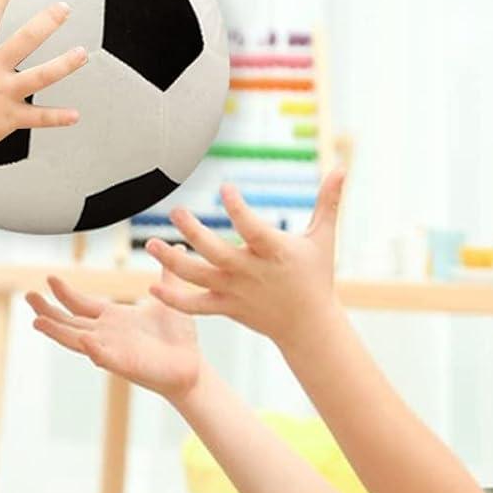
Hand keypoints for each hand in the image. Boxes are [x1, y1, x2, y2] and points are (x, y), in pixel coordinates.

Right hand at [0, 0, 86, 160]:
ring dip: (63, 65)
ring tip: (82, 54)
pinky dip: (57, 118)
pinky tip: (76, 115)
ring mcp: (4, 93)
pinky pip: (38, 118)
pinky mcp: (10, 118)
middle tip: (64, 8)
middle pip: (25, 40)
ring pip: (40, 76)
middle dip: (46, 22)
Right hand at [27, 274, 202, 401]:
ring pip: (77, 340)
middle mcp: (107, 335)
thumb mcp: (169, 298)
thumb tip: (175, 247)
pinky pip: (104, 357)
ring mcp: (112, 350)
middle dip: (48, 310)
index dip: (64, 293)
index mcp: (113, 319)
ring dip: (57, 332)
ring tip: (37, 322)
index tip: (49, 278)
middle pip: (69, 322)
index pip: (81, 305)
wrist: (193, 366)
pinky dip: (93, 349)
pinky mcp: (125, 365)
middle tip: (28, 296)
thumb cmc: (179, 337)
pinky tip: (83, 340)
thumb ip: (166, 276)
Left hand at [146, 169, 346, 346]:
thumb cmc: (315, 276)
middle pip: (216, 253)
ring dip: (172, 262)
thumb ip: (328, 202)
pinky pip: (195, 306)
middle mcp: (251, 272)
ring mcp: (235, 291)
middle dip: (193, 233)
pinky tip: (153, 286)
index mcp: (274, 252)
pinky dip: (174, 299)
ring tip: (150, 245)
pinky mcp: (226, 307)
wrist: (308, 325)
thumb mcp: (324, 238)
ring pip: (198, 277)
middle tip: (175, 212)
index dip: (238, 209)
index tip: (226, 187)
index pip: (252, 229)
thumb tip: (342, 166)